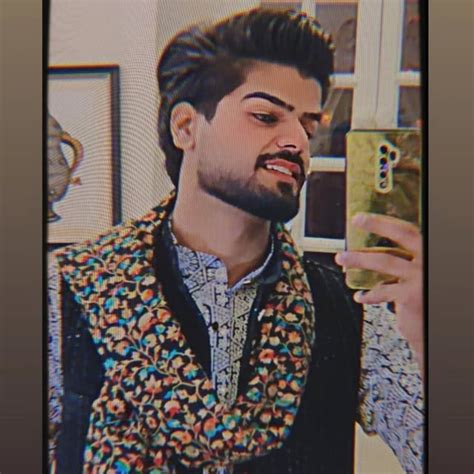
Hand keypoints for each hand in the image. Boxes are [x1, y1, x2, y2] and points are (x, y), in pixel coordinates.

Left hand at [335, 213, 423, 372]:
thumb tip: (371, 252)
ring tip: (342, 258)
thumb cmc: (422, 299)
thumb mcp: (418, 275)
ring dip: (359, 259)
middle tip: (356, 221)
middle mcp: (428, 262)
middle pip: (402, 236)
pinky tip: (360, 296)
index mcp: (428, 253)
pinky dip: (368, 294)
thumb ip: (404, 262)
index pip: (409, 231)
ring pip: (385, 261)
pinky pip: (382, 291)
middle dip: (377, 225)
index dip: (385, 222)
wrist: (433, 327)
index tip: (363, 217)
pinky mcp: (410, 296)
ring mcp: (421, 278)